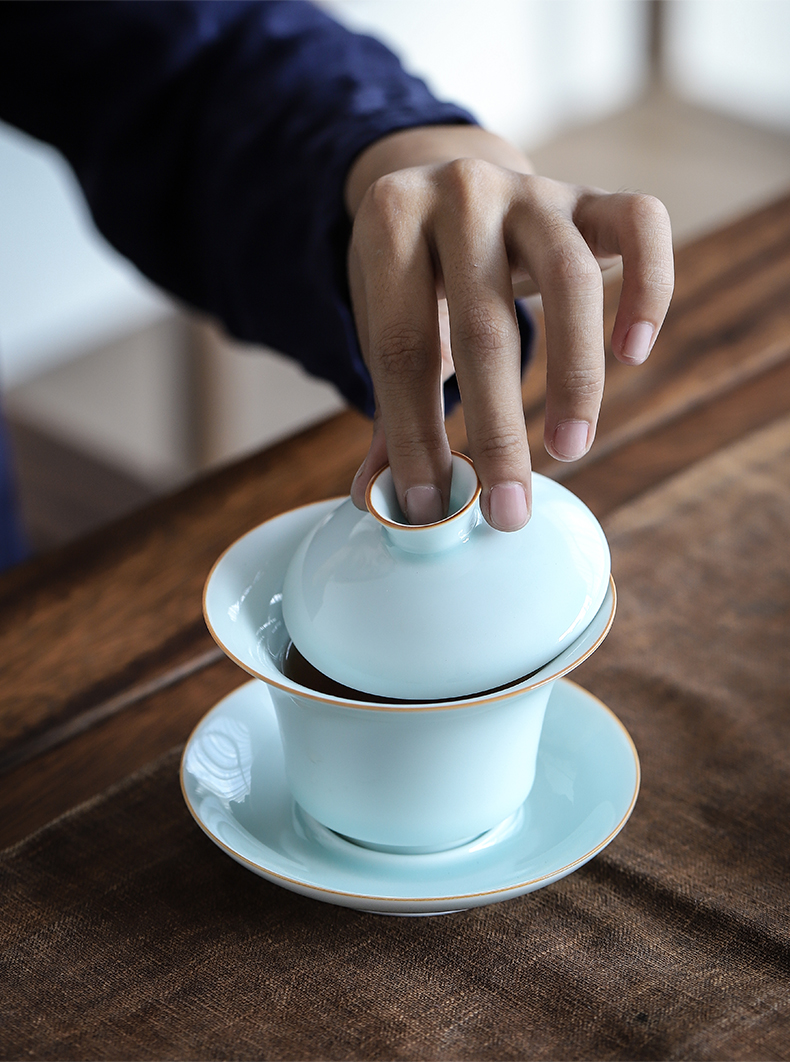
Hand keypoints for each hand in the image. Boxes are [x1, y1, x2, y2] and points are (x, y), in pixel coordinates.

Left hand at [345, 125, 673, 529]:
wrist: (447, 180)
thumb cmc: (413, 274)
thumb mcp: (385, 324)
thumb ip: (388, 406)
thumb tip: (373, 500)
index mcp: (390, 222)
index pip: (402, 347)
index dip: (415, 435)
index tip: (430, 508)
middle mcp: (462, 192)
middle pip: (483, 324)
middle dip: (496, 432)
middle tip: (506, 511)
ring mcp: (533, 188)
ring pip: (569, 280)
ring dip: (574, 378)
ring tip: (568, 450)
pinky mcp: (592, 195)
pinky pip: (642, 227)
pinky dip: (649, 291)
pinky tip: (633, 354)